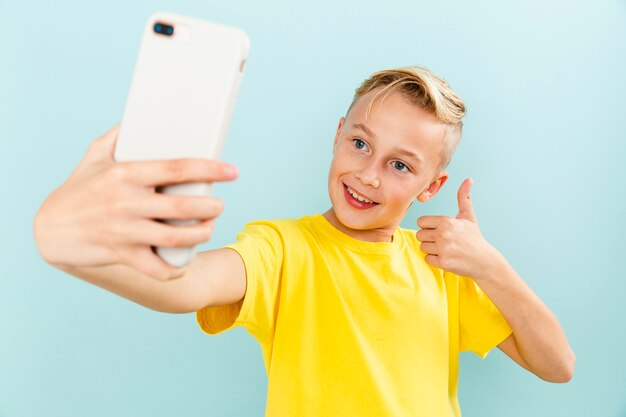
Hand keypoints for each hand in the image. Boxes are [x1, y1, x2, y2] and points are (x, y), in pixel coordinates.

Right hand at [33, 124, 238, 279]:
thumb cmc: (79, 188)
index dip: (209, 169)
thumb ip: (119, 135)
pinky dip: (175, 269)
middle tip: (218, 204)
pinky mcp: (122, 254)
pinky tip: (184, 263)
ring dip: (201, 233)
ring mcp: (125, 230)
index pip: (176, 168)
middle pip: (182, 205)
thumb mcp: (94, 155)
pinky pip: (156, 267)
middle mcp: (126, 201)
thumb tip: (142, 116)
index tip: (231, 171)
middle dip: (211, 206)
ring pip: (176, 236)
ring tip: (209, 227)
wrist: (51, 228)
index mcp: (125, 173)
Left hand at [415, 178, 499, 277]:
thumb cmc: (474, 237)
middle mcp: (443, 234)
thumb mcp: (468, 217)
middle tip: (442, 241)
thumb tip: (468, 179)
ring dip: (431, 249)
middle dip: (428, 238)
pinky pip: (427, 259)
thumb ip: (464, 198)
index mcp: (446, 221)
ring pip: (422, 247)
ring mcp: (442, 249)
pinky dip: (434, 260)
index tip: (438, 229)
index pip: (421, 222)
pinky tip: (446, 257)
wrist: (484, 261)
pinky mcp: (442, 262)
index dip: (428, 226)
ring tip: (445, 249)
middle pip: (419, 235)